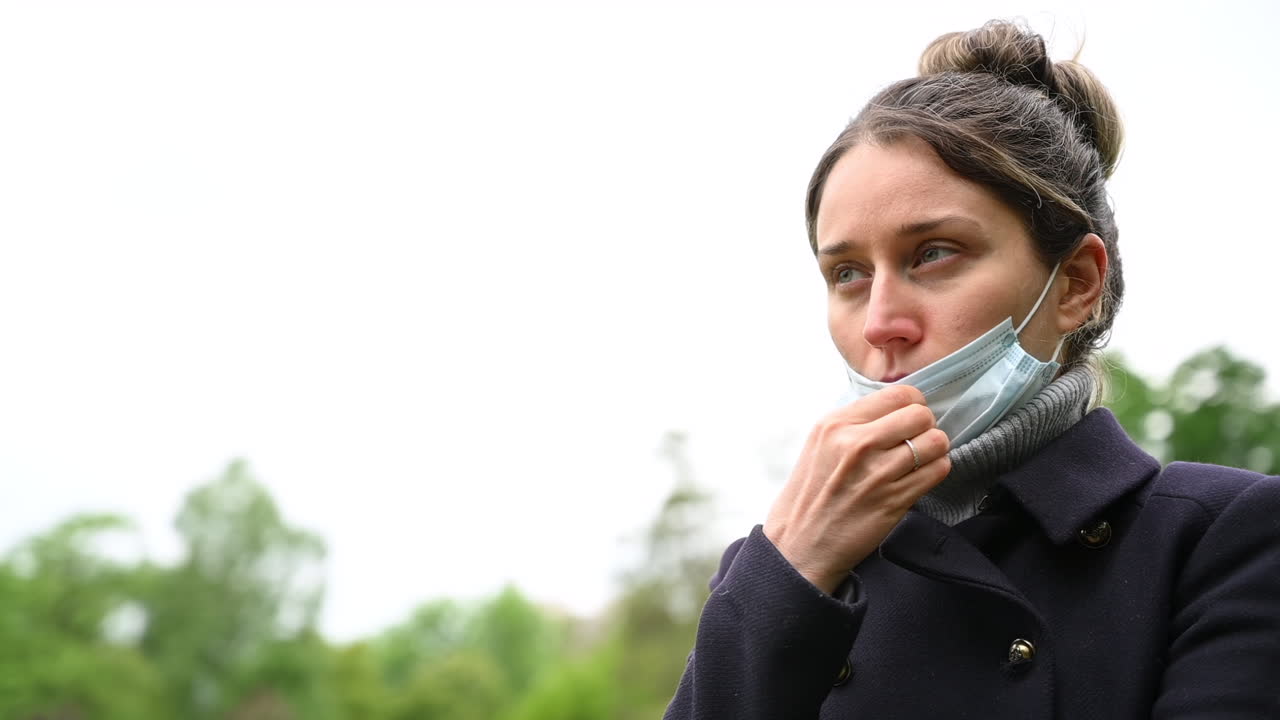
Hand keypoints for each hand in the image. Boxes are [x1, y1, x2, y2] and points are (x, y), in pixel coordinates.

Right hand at [764, 385, 950, 592]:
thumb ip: (856, 422)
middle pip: (921, 415)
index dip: (913, 405)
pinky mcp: (895, 501)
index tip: (909, 419)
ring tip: (922, 458)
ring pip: (935, 442)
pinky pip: (938, 471)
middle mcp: (857, 444)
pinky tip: (923, 475)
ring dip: (935, 449)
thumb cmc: (811, 493)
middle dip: (925, 426)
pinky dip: (937, 470)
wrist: (801, 544)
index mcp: (837, 424)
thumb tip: (898, 409)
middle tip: (916, 440)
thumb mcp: (821, 444)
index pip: (898, 395)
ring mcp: (878, 473)